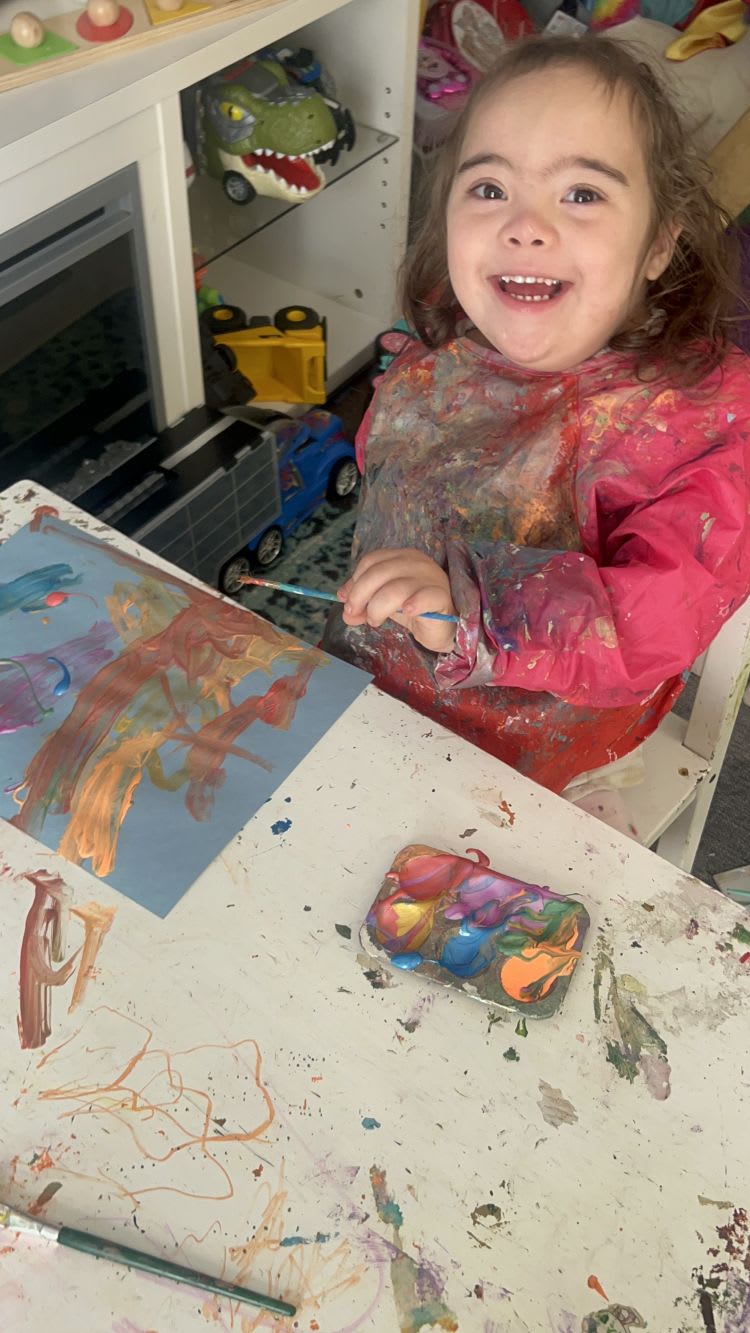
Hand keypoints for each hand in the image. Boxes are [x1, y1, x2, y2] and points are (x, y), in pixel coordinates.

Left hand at [338, 548, 456, 652]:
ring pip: (395, 588)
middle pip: (379, 572)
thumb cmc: (412, 609)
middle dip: (360, 595)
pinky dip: (414, 604)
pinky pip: (426, 597)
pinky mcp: (441, 597)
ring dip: (378, 607)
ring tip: (375, 621)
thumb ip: (363, 603)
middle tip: (354, 614)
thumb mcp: (382, 602)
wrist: (441, 626)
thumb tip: (346, 612)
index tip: (347, 601)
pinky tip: (408, 611)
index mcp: (401, 557)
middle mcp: (416, 563)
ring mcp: (430, 579)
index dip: (355, 581)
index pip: (371, 561)